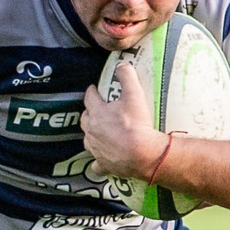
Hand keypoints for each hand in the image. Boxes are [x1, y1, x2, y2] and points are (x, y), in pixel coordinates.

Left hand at [81, 62, 167, 180]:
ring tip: (98, 132)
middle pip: (85, 119)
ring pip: (88, 140)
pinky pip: (97, 165)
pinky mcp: (104, 164)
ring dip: (91, 135)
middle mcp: (92, 131)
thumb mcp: (135, 95)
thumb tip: (122, 64)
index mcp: (97, 113)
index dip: (92, 92)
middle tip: (96, 110)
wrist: (143, 154)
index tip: (93, 89)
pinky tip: (101, 162)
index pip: (90, 98)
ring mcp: (97, 149)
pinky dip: (98, 162)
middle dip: (89, 113)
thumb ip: (127, 76)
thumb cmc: (137, 125)